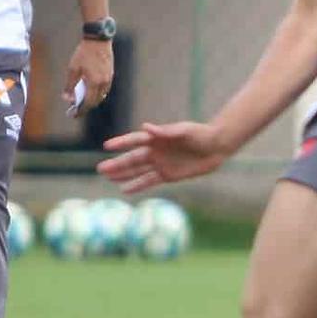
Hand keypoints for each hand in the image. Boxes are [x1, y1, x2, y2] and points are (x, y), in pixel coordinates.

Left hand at [64, 39, 114, 115]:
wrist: (98, 40)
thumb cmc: (84, 53)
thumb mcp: (73, 69)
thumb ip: (69, 86)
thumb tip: (67, 99)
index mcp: (94, 83)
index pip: (88, 103)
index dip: (81, 110)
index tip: (74, 114)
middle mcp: (104, 83)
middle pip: (96, 101)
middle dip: (86, 106)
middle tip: (77, 108)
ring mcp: (109, 79)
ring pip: (101, 95)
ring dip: (93, 100)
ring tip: (82, 99)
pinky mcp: (111, 74)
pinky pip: (105, 88)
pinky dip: (97, 92)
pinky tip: (90, 89)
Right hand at [97, 121, 226, 194]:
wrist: (216, 147)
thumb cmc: (200, 134)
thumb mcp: (184, 131)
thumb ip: (165, 131)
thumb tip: (146, 128)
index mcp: (157, 137)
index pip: (135, 140)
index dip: (121, 143)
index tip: (106, 146)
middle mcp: (155, 151)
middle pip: (132, 158)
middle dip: (117, 164)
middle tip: (100, 169)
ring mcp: (160, 164)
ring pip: (137, 171)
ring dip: (123, 175)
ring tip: (107, 178)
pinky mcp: (168, 175)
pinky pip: (149, 181)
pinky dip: (137, 186)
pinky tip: (124, 189)